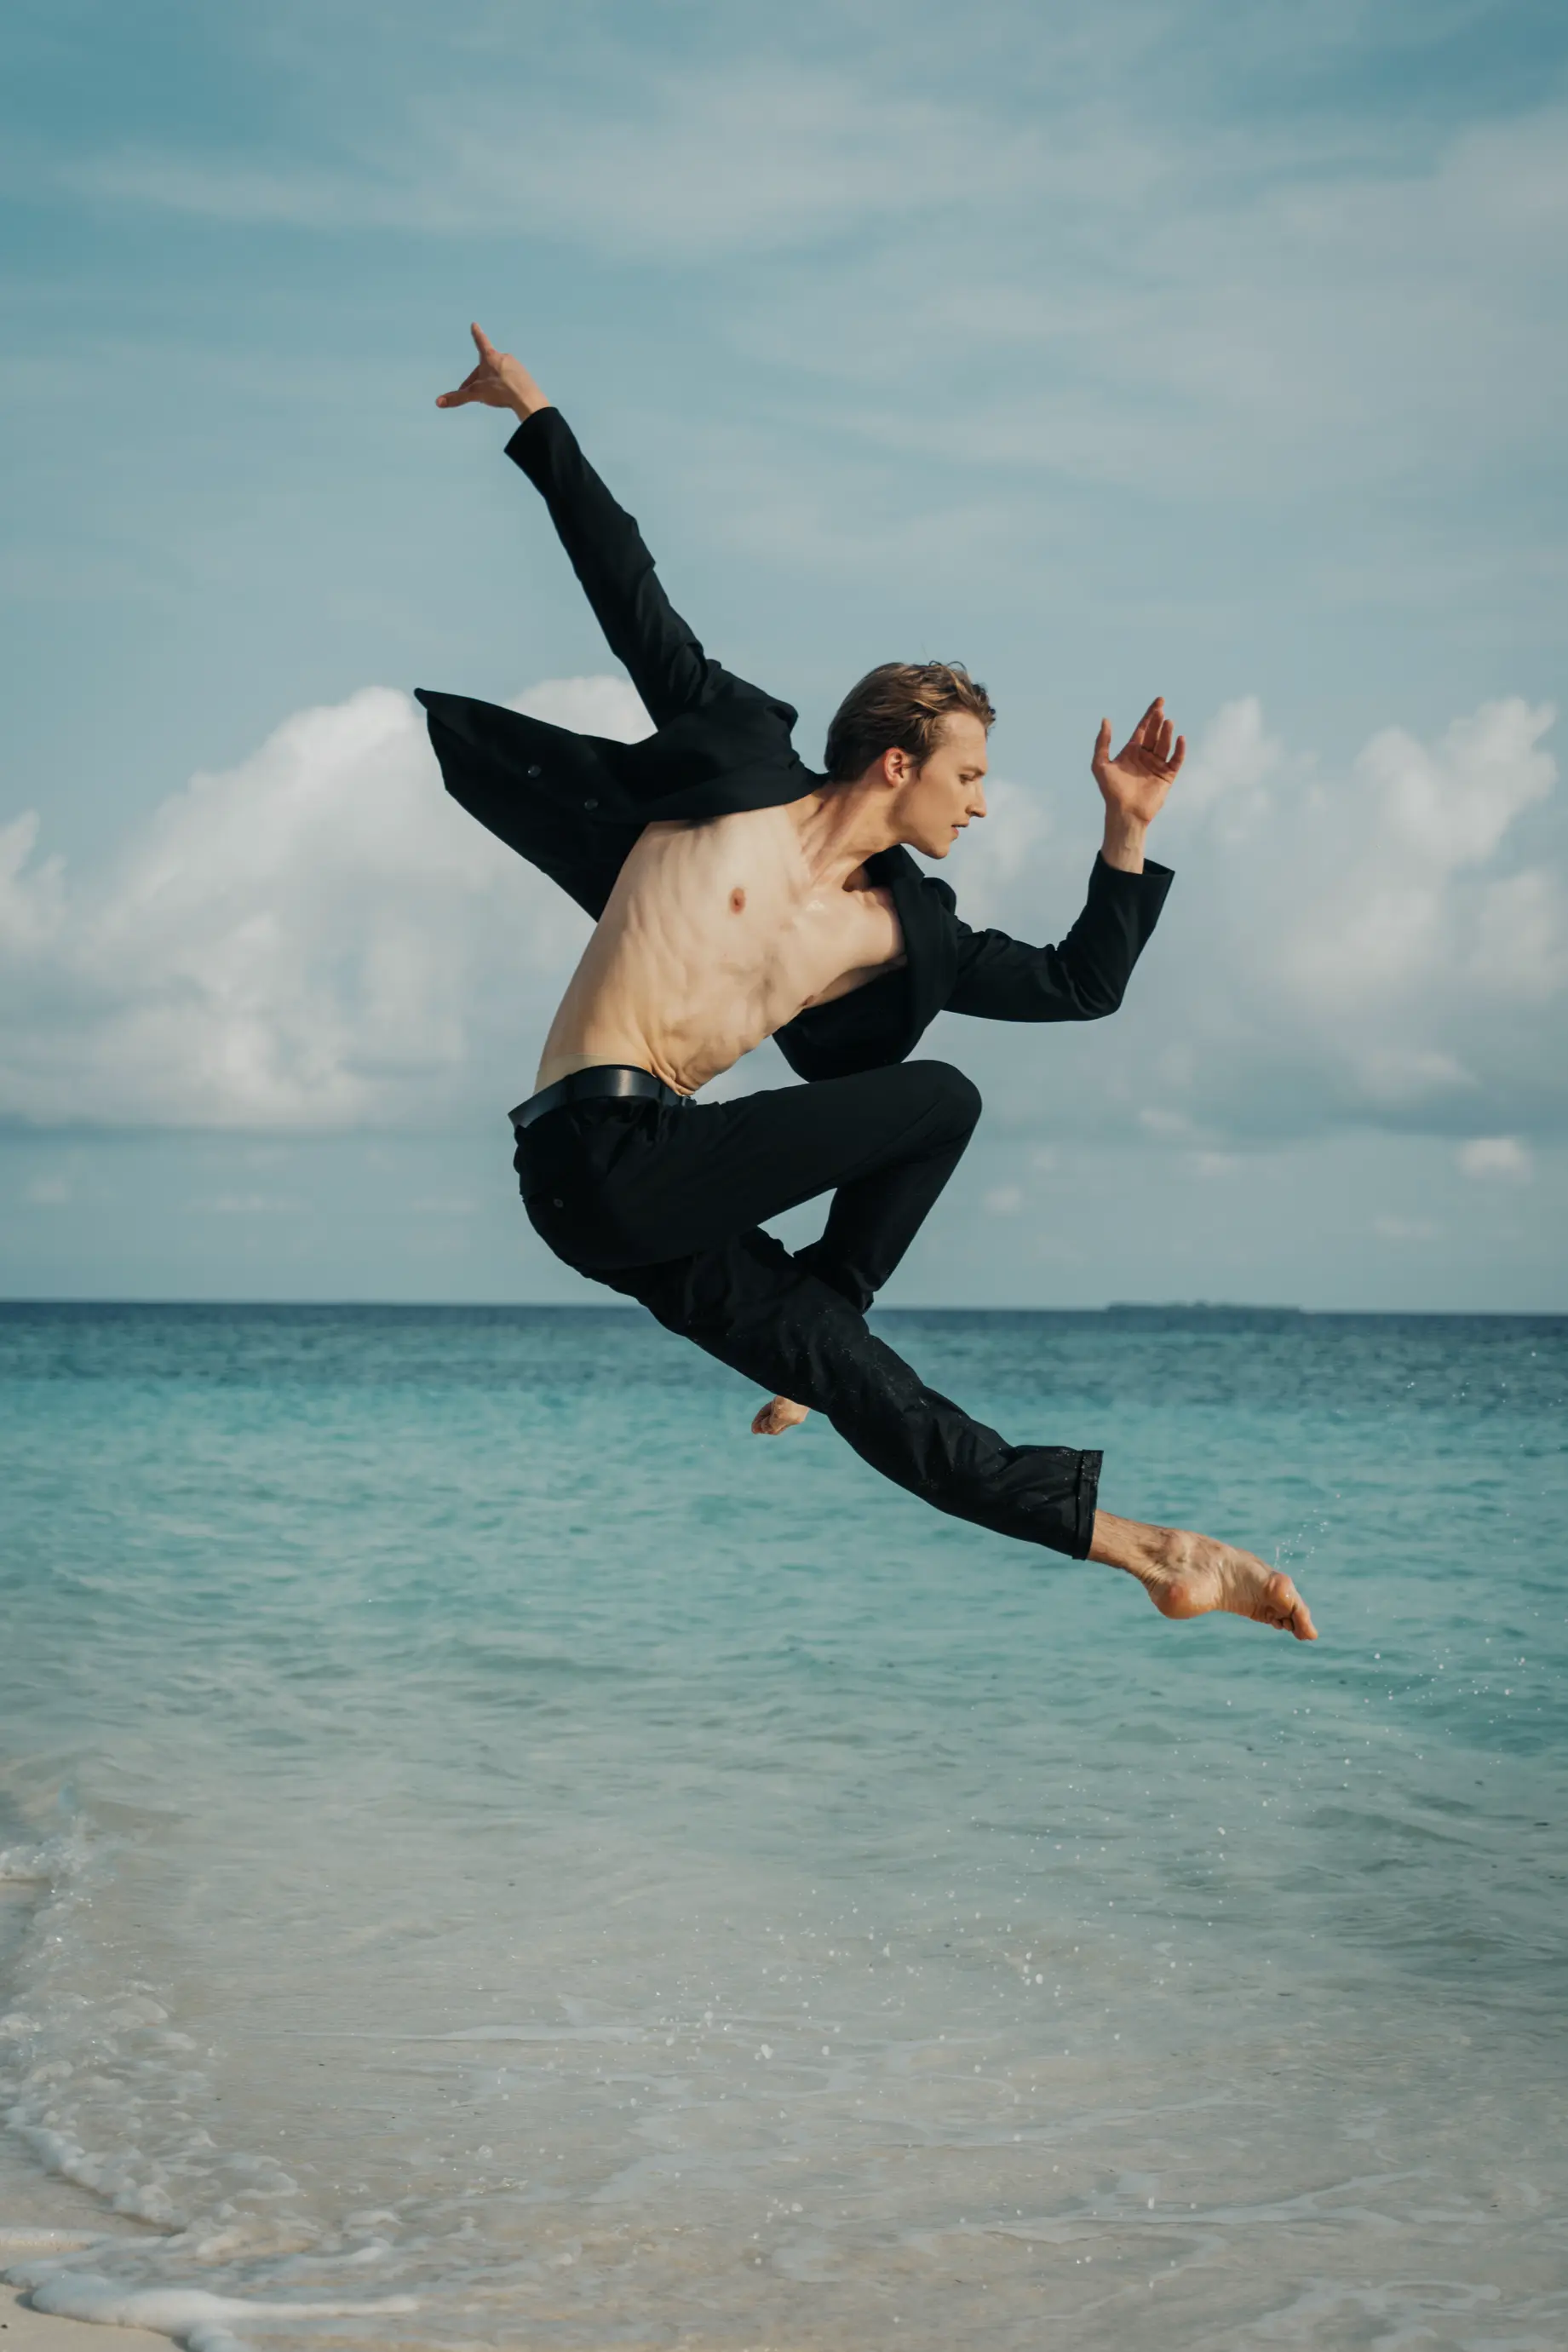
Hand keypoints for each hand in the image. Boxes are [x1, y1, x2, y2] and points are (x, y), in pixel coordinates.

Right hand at [435, 323, 550, 421]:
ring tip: (492, 396)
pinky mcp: (524, 376)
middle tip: (474, 393)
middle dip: (478, 378)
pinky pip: (510, 380)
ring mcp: (515, 366)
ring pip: (498, 373)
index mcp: (490, 357)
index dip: (476, 334)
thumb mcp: (476, 394)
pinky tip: (506, 397)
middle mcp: (504, 358)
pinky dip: (505, 387)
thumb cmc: (501, 391)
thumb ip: (458, 397)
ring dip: (492, 382)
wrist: (527, 399)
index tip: (474, 324)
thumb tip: (439, 402)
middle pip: (486, 366)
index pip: (480, 342)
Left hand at [1092, 697, 1185, 827]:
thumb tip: (1106, 720)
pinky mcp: (1167, 776)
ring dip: (1167, 733)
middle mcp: (1145, 756)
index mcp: (1131, 751)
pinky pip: (1176, 760)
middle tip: (1161, 711)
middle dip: (1158, 721)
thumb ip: (1102, 742)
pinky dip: (1179, 750)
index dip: (1150, 714)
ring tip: (1168, 722)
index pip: (1143, 728)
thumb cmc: (1111, 791)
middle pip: (1154, 733)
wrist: (1124, 812)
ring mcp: (1157, 765)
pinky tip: (1180, 739)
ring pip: (1164, 744)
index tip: (1159, 701)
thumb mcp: (1100, 764)